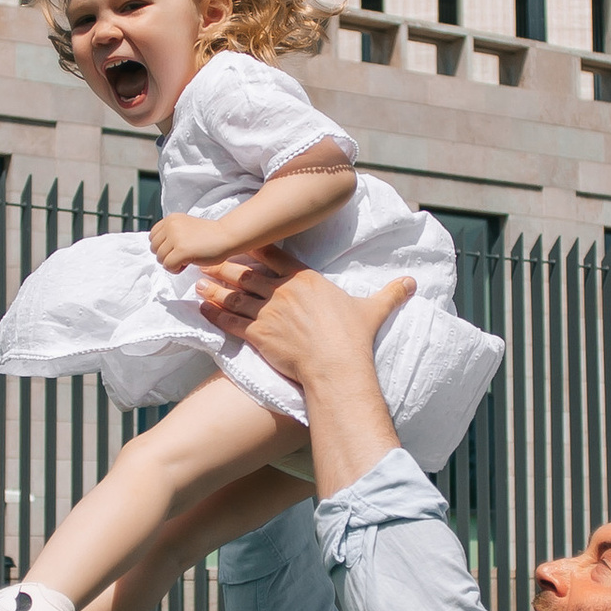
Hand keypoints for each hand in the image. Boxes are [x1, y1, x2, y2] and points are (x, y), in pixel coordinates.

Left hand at [147, 211, 227, 274]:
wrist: (226, 236)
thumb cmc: (207, 236)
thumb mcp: (184, 227)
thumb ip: (170, 234)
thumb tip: (156, 248)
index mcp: (170, 219)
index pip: (152, 237)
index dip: (163, 247)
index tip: (177, 248)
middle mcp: (171, 226)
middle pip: (154, 249)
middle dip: (166, 256)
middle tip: (183, 255)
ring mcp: (176, 237)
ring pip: (160, 259)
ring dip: (172, 263)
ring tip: (186, 259)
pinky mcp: (181, 250)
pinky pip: (168, 266)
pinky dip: (176, 269)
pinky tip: (188, 264)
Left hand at [195, 257, 412, 382]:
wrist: (337, 368)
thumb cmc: (354, 340)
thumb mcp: (373, 310)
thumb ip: (390, 293)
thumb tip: (412, 283)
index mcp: (306, 279)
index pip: (275, 255)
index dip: (255, 247)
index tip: (239, 242)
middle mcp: (283, 291)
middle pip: (247, 272)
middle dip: (224, 265)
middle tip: (205, 259)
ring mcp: (269, 312)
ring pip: (234, 294)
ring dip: (214, 288)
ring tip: (198, 282)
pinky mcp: (259, 335)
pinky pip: (231, 321)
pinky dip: (214, 314)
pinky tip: (202, 309)